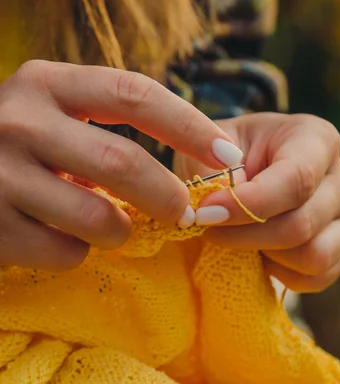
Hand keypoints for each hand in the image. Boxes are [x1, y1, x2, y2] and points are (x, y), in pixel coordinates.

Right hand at [0, 60, 242, 269]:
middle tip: (184, 212)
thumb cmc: (19, 147)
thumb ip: (107, 125)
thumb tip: (196, 159)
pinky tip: (61, 238)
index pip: (135, 94)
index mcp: (47, 84)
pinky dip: (79, 253)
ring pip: (99, 218)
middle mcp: (19, 121)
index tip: (229, 154)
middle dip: (167, 195)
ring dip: (120, 231)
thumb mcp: (54, 116)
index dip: (190, 125)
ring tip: (107, 225)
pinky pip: (66, 252)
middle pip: (123, 160)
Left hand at [174, 113, 339, 292]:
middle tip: (208, 228)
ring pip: (314, 256)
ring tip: (240, 238)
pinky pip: (316, 278)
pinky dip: (281, 273)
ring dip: (266, 255)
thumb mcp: (211, 148)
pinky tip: (260, 253)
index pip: (297, 179)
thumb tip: (220, 204)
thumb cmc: (228, 156)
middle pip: (302, 224)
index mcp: (317, 139)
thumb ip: (210, 168)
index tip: (205, 213)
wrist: (248, 171)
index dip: (249, 204)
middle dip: (246, 235)